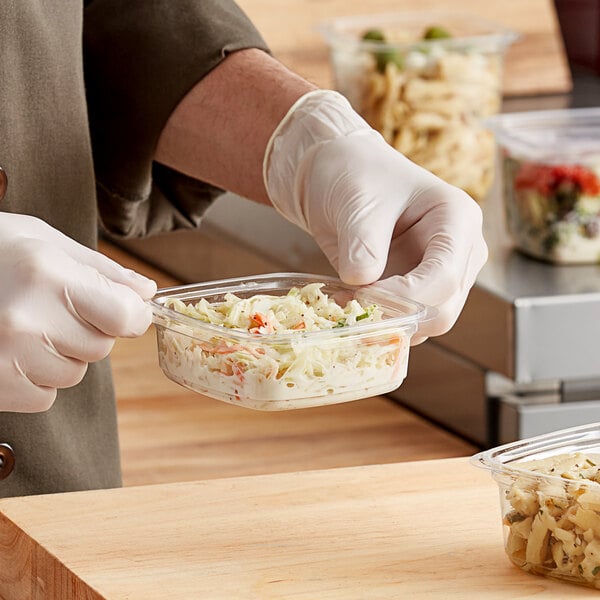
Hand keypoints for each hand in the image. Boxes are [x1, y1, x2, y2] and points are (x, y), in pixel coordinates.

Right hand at [0, 213, 156, 411]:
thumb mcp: (44, 242)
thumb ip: (102, 270)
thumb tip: (146, 292)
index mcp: (48, 276)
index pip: (126, 316)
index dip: (131, 315)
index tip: (123, 310)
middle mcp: (27, 320)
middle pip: (101, 346)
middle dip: (87, 328)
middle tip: (50, 307)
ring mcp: (6, 358)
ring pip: (74, 372)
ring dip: (60, 353)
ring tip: (22, 325)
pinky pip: (45, 396)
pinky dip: (36, 377)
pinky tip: (9, 348)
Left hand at [264, 90, 487, 342]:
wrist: (337, 175)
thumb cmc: (354, 175)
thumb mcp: (355, 202)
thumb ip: (362, 245)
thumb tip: (362, 285)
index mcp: (457, 221)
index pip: (445, 276)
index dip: (405, 297)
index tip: (362, 297)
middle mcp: (460, 253)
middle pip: (442, 310)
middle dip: (396, 317)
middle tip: (349, 309)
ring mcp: (440, 276)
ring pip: (424, 324)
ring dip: (385, 324)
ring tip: (344, 303)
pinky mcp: (416, 292)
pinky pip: (405, 322)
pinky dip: (378, 323)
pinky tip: (349, 307)